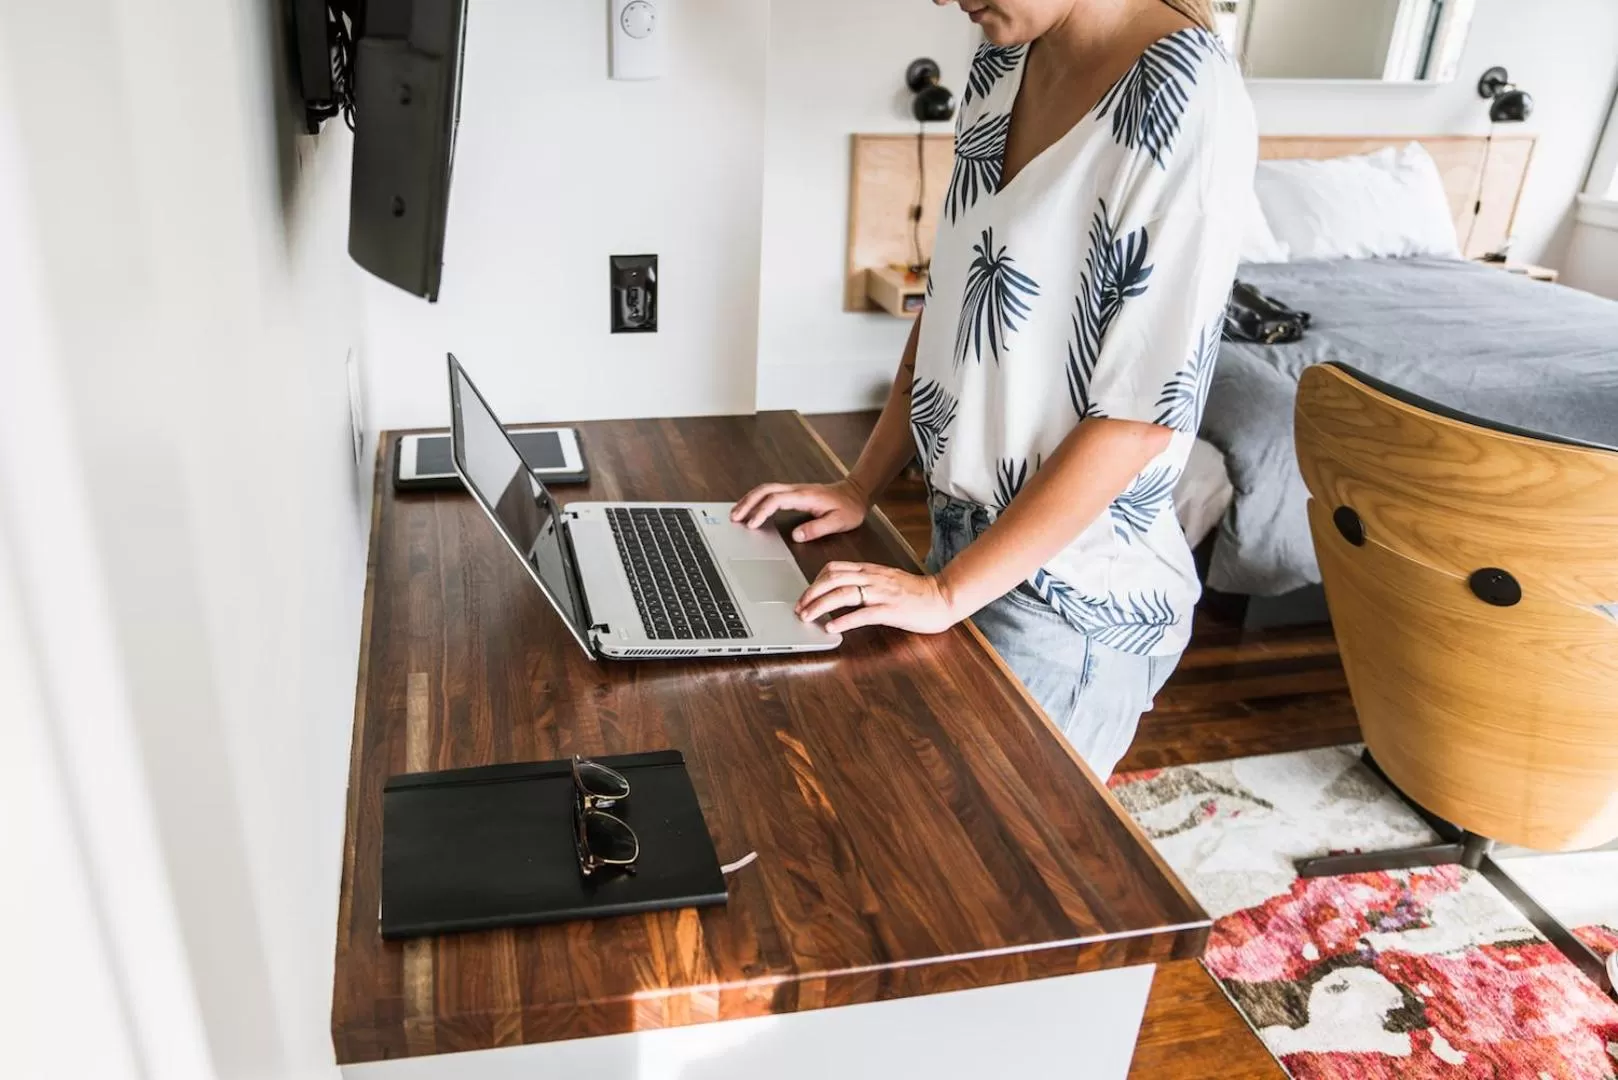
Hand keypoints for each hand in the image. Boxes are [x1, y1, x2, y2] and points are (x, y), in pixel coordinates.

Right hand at [730, 478, 869, 541]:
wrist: (856, 493)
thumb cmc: (849, 508)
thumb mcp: (839, 522)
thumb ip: (817, 529)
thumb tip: (796, 536)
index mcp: (805, 496)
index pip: (776, 500)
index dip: (762, 511)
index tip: (752, 524)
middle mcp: (796, 490)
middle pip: (765, 490)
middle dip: (747, 503)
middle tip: (734, 517)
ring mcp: (794, 490)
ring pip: (765, 489)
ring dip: (749, 500)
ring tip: (736, 514)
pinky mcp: (794, 493)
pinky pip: (770, 493)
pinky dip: (756, 499)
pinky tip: (751, 509)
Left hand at [795, 562, 961, 634]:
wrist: (944, 596)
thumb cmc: (917, 592)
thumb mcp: (887, 580)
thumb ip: (867, 582)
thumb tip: (843, 591)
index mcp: (871, 570)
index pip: (834, 568)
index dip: (815, 581)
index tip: (806, 595)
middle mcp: (873, 578)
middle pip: (833, 579)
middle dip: (811, 593)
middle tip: (799, 608)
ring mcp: (882, 593)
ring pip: (843, 594)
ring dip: (820, 606)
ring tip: (808, 617)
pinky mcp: (891, 610)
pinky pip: (862, 614)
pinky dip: (843, 620)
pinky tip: (832, 628)